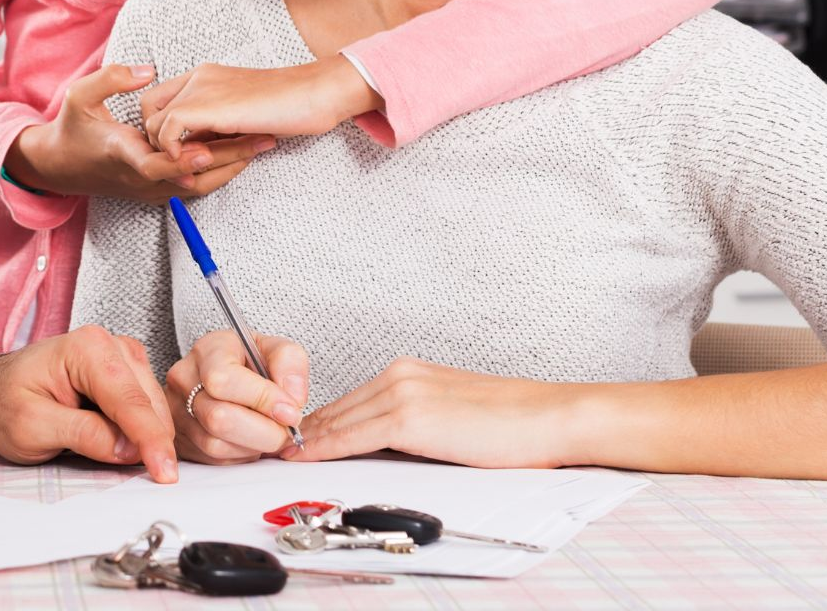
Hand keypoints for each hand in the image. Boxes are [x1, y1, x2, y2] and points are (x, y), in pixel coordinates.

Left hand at [0, 325, 178, 482]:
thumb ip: (83, 434)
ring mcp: (122, 357)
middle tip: (133, 476)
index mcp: (86, 349)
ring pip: (154, 408)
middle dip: (149, 443)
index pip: (129, 401)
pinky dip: (142, 432)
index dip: (151, 441)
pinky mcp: (128, 374)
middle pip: (148, 404)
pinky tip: (120, 445)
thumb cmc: (3, 404)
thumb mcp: (31, 427)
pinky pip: (148, 408)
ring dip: (145, 439)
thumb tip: (129, 449)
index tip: (166, 474)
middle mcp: (110, 345)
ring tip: (107, 453)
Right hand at [6, 64, 274, 201]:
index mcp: (122, 155)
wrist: (62, 167)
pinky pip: (196, 186)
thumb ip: (111, 79)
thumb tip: (145, 69)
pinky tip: (241, 152)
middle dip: (229, 160)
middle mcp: (141, 178)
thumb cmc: (73, 129)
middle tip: (263, 140)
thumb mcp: (80, 96)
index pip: (156, 165)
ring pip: (199, 186)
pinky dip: (220, 172)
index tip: (208, 146)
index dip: (183, 159)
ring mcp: (151, 189)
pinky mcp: (159, 191)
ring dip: (231, 167)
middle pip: (192, 178)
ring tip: (262, 143)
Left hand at [142, 55, 378, 157]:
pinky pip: (168, 130)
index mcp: (206, 76)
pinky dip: (173, 151)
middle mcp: (198, 77)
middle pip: (148, 110)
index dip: (163, 127)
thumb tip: (202, 149)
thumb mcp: (245, 113)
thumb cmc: (292, 106)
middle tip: (182, 163)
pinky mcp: (207, 106)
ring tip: (194, 166)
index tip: (183, 150)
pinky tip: (197, 161)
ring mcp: (201, 89)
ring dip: (167, 151)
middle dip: (156, 140)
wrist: (317, 92)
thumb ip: (220, 124)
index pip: (161, 99)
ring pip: (154, 123)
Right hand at [166, 330, 308, 463]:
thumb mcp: (274, 350)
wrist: (229, 378)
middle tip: (286, 429)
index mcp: (208, 350)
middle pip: (219, 418)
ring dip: (254, 446)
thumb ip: (290, 363)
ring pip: (217, 445)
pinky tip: (252, 439)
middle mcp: (184, 379)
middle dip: (264, 431)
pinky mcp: (183, 440)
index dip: (261, 399)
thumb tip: (292, 399)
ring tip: (269, 432)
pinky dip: (243, 455)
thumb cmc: (252, 362)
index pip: (223, 380)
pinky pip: (216, 459)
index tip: (291, 412)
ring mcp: (178, 412)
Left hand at [281, 357, 582, 468]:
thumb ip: (415, 421)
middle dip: (306, 431)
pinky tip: (305, 455)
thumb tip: (386, 444)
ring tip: (281, 455)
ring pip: (339, 420)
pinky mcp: (410, 418)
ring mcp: (403, 394)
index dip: (320, 422)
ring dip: (308, 440)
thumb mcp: (451, 413)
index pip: (351, 400)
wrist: (551, 417)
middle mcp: (400, 375)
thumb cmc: (515, 422)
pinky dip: (325, 447)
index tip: (298, 437)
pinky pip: (354, 436)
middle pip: (338, 408)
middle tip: (275, 446)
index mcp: (409, 372)